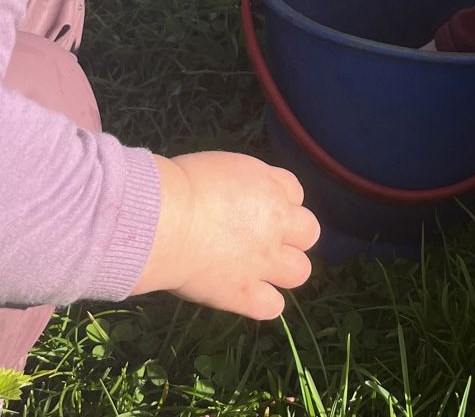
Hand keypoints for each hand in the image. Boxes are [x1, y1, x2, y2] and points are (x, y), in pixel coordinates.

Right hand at [133, 152, 319, 318]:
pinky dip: (263, 303)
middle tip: (263, 239)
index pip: (295, 192)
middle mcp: (275, 222)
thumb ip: (242, 185)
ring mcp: (263, 260)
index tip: (259, 207)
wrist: (166, 219)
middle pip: (309, 232)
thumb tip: (237, 198)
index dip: (280, 201)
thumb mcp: (223, 167)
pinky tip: (247, 296)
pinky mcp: (244, 292)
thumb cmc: (182, 184)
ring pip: (300, 271)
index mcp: (269, 185)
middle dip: (291, 236)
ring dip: (284, 270)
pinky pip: (272, 307)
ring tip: (259, 270)